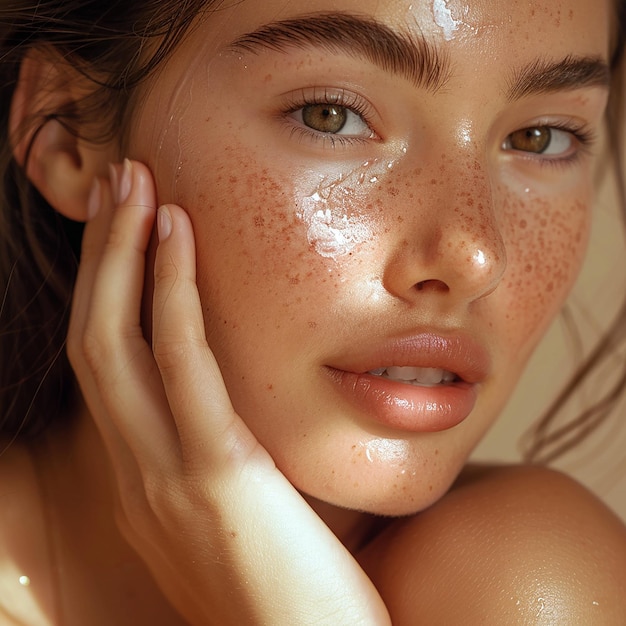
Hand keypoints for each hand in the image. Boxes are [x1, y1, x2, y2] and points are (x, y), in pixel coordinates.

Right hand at [67, 160, 389, 624]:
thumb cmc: (298, 597)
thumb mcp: (250, 522)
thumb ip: (232, 467)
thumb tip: (247, 415)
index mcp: (148, 485)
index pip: (109, 372)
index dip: (111, 293)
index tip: (130, 232)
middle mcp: (138, 476)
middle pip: (96, 340)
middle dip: (103, 255)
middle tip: (120, 182)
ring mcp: (166, 477)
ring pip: (116, 339)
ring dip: (123, 252)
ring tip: (137, 182)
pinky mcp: (216, 475)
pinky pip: (180, 362)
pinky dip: (171, 290)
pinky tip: (180, 233)